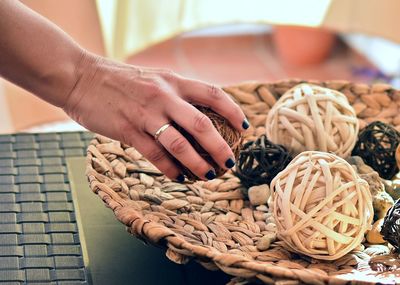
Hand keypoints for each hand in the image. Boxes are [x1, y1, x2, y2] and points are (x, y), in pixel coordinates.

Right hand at [64, 53, 248, 180]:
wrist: (81, 77)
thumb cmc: (120, 80)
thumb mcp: (154, 78)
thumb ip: (176, 93)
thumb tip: (200, 113)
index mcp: (172, 81)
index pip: (213, 94)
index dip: (233, 111)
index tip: (244, 128)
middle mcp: (163, 96)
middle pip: (201, 124)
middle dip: (220, 146)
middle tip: (230, 162)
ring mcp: (145, 114)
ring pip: (179, 144)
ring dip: (197, 163)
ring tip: (209, 176)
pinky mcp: (127, 130)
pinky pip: (154, 154)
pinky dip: (170, 168)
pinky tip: (179, 177)